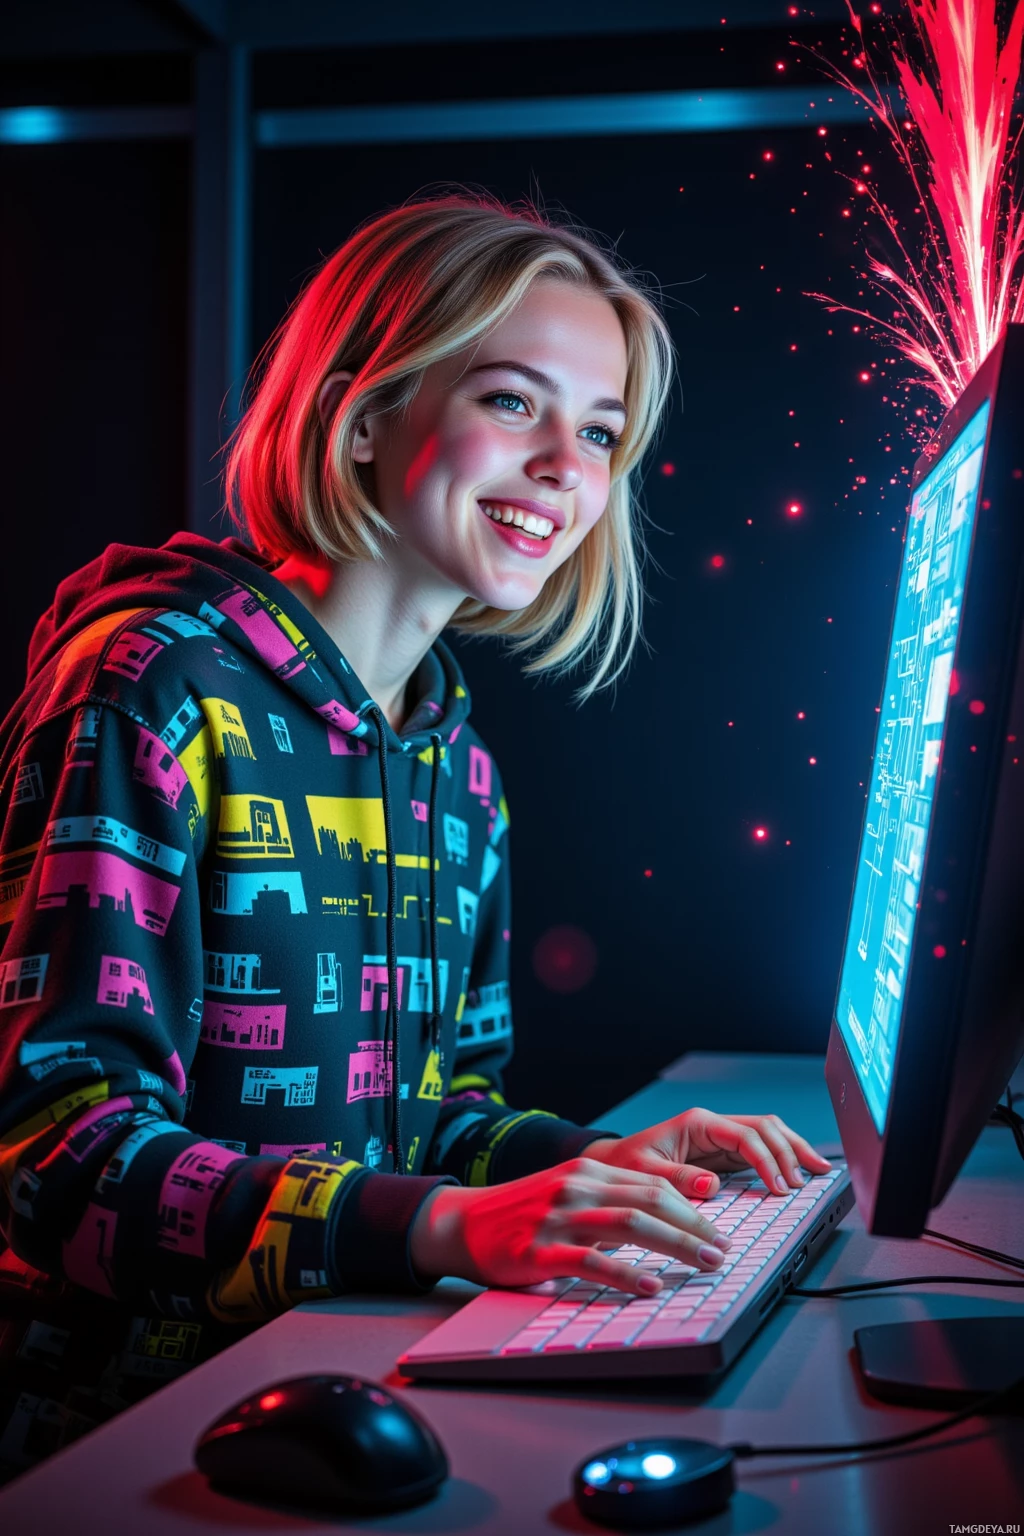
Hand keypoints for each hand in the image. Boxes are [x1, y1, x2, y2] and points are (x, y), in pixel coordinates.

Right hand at [409, 1156, 733, 1297]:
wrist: (463, 1222)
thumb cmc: (521, 1213)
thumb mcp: (567, 1191)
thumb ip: (609, 1198)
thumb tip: (665, 1222)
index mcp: (588, 1170)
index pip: (655, 1183)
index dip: (693, 1208)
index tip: (719, 1231)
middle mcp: (578, 1186)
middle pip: (652, 1199)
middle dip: (696, 1226)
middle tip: (723, 1251)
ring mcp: (559, 1217)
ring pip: (631, 1223)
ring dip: (676, 1244)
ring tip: (704, 1264)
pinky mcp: (541, 1251)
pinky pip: (592, 1260)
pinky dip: (626, 1273)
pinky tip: (650, 1285)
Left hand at [583, 1108, 832, 1199]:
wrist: (613, 1165)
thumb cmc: (625, 1166)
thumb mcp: (645, 1174)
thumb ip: (679, 1178)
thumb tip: (714, 1184)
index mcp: (698, 1123)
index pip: (746, 1135)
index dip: (768, 1160)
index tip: (781, 1188)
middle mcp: (713, 1126)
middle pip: (765, 1127)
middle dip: (792, 1150)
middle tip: (812, 1178)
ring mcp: (720, 1138)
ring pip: (768, 1134)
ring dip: (794, 1150)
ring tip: (820, 1171)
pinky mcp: (723, 1154)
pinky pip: (760, 1151)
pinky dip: (782, 1159)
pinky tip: (799, 1172)